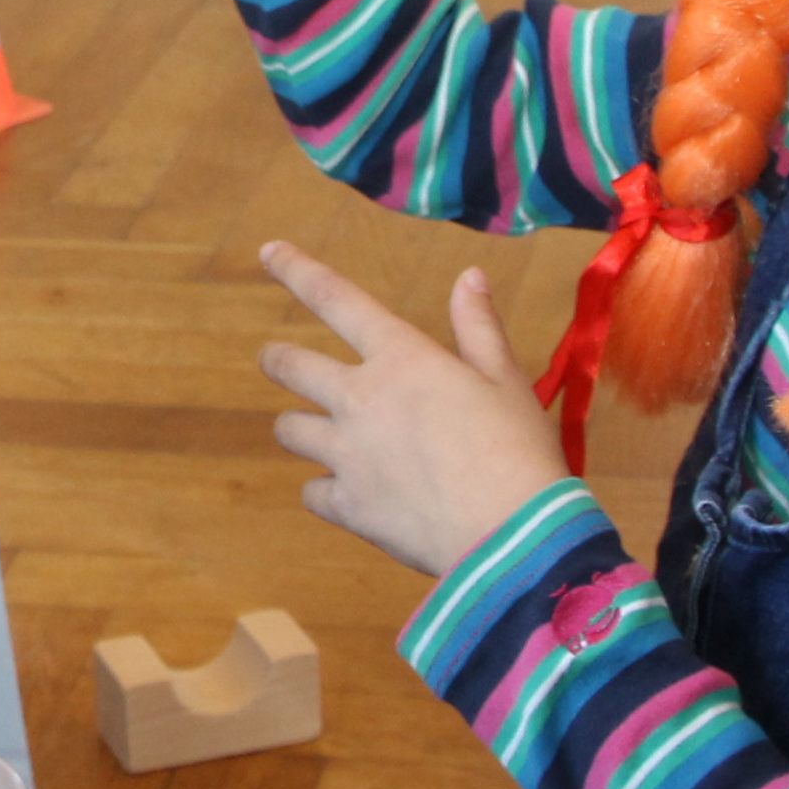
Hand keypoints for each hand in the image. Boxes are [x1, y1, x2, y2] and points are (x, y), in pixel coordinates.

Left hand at [258, 243, 565, 581]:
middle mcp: (360, 398)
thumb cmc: (519, 451)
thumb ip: (479, 327)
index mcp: (401, 358)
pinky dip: (325, 491)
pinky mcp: (347, 506)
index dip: (297, 270)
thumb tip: (469, 276)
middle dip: (276, 359)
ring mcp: (346, 454)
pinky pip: (312, 492)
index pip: (335, 298)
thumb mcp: (507, 380)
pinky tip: (350, 495)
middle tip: (276, 360)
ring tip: (319, 434)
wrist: (513, 536)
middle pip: (287, 365)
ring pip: (288, 429)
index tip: (268, 251)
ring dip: (299, 426)